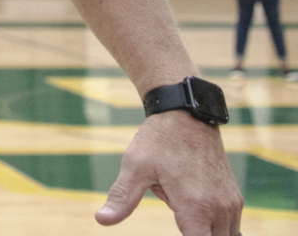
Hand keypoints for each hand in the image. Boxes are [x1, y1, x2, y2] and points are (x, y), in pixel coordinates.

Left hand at [95, 111, 241, 235]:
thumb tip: (101, 220)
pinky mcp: (234, 198)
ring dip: (204, 231)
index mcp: (196, 207)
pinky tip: (191, 200)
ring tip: (178, 197)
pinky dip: (212, 224)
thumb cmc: (158, 140)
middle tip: (171, 201)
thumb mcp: (135, 166)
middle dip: (193, 234)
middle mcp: (219, 210)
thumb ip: (122, 197)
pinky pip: (229, 226)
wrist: (186, 113)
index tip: (176, 227)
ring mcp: (231, 204)